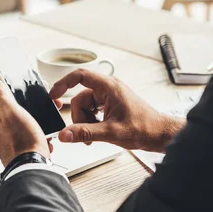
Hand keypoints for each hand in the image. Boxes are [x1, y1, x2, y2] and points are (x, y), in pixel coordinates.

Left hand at [0, 76, 61, 166]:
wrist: (31, 167)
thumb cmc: (22, 140)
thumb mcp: (12, 111)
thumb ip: (0, 94)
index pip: (8, 100)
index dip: (22, 96)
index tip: (34, 95)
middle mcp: (0, 130)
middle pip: (19, 113)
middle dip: (33, 111)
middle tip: (45, 111)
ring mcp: (9, 141)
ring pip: (27, 127)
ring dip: (38, 125)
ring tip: (45, 128)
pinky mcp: (19, 151)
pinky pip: (31, 140)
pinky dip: (39, 139)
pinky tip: (44, 140)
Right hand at [50, 69, 184, 151]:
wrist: (159, 134)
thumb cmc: (143, 128)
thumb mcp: (110, 133)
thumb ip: (84, 133)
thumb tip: (64, 134)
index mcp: (109, 86)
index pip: (79, 75)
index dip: (63, 83)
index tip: (53, 95)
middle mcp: (109, 88)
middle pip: (80, 97)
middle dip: (79, 117)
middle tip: (85, 133)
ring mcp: (110, 96)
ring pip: (86, 106)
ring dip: (86, 122)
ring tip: (96, 136)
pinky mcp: (111, 104)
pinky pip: (93, 110)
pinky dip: (92, 122)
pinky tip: (99, 132)